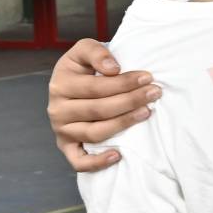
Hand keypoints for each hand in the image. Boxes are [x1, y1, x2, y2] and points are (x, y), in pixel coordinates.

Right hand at [48, 39, 159, 171]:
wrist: (75, 84)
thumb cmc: (86, 67)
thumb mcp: (85, 50)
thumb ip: (96, 52)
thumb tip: (113, 68)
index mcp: (60, 83)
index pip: (95, 87)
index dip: (123, 83)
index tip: (148, 77)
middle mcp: (57, 108)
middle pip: (99, 109)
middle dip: (130, 101)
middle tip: (155, 93)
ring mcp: (61, 130)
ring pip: (95, 133)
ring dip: (124, 124)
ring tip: (147, 113)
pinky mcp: (67, 147)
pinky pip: (79, 161)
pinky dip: (97, 162)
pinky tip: (118, 155)